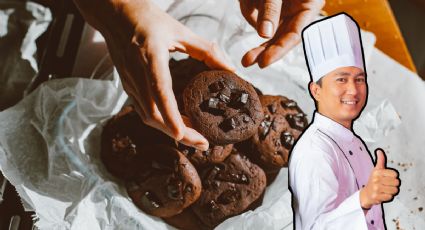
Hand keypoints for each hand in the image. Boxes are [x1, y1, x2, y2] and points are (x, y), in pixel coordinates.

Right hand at [73, 0, 233, 149]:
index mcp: (150, 56)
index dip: (170, 115)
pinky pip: (144, 111)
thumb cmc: (148, 20)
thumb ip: (207, 50)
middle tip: (202, 143)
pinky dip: (162, 122)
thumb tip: (230, 69)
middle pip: (153, 113)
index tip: (182, 134)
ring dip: (170, 130)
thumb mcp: (181, 30)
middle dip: (177, 133)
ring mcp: (129, 82)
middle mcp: (136, 73)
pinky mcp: (128, 86)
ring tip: (195, 137)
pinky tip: (179, 124)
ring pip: (147, 116)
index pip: (159, 91)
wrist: (116, 15)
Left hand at [239, 0, 323, 67]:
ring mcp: (285, 11)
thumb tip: (265, 33)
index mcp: (309, 4)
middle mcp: (299, 10)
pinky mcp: (271, 10)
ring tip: (247, 60)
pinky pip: (260, 22)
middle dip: (267, 51)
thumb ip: (271, 9)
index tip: (264, 61)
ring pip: (272, 35)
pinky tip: (248, 28)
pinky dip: (252, 23)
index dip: (280, 50)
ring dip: (260, 48)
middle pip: (284, 38)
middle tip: (250, 62)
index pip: (296, 34)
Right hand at [360, 149, 399, 209]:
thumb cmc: (373, 181)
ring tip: (385, 190)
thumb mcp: (376, 170)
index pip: (395, 174)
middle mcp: (376, 179)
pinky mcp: (377, 196)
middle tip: (387, 185)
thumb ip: (380, 160)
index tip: (387, 178)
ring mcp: (376, 188)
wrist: (366, 194)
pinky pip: (390, 197)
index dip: (393, 177)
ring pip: (394, 190)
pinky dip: (388, 196)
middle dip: (393, 184)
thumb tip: (379, 151)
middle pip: (396, 182)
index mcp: (377, 172)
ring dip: (392, 191)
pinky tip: (383, 194)